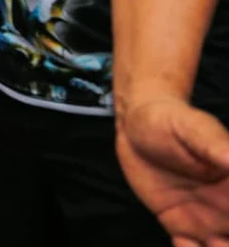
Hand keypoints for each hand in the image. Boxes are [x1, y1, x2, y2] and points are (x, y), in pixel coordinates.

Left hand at [117, 98, 228, 245]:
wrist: (135, 125)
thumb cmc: (168, 119)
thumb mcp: (193, 127)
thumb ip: (217, 146)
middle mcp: (228, 204)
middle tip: (217, 239)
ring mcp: (206, 217)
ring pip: (222, 246)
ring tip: (206, 241)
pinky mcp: (180, 224)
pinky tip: (181, 240)